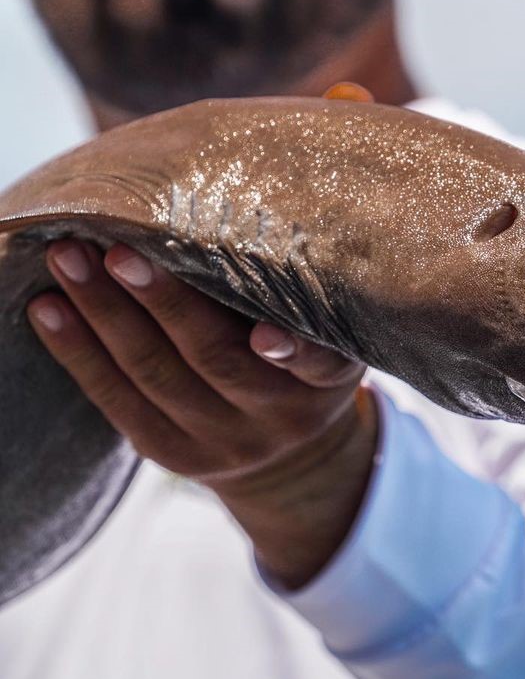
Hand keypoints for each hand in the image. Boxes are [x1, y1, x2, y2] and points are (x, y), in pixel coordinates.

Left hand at [27, 239, 378, 587]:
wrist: (290, 453)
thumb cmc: (300, 360)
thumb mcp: (324, 333)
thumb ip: (291, 298)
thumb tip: (218, 223)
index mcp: (324, 381)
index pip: (317, 363)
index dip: (292, 351)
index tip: (263, 335)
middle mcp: (279, 418)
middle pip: (216, 361)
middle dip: (163, 303)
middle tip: (119, 250)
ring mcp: (225, 443)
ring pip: (157, 377)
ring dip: (105, 315)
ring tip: (68, 260)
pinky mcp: (175, 455)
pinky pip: (118, 404)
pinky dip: (79, 353)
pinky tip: (47, 309)